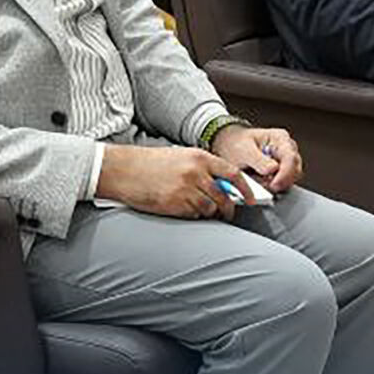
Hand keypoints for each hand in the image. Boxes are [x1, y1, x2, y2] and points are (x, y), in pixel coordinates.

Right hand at [97, 144, 250, 219]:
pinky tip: (186, 210)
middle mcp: (196, 173)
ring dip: (210, 213)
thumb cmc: (151, 163)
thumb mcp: (182, 157)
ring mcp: (185, 189)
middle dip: (228, 208)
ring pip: (210, 208)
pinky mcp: (174, 204)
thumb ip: (204, 168)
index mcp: (200, 158)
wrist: (123, 170)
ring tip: (204, 211)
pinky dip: (194, 215)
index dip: (245, 189)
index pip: (233, 174)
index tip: (250, 199)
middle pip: (224, 196)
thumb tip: (224, 185)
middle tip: (227, 213)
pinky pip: (193, 215)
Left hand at [211, 123, 300, 193]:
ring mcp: (287, 160)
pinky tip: (262, 182)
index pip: (290, 158)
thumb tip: (273, 170)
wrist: (230, 145)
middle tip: (264, 186)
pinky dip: (274, 185)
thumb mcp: (243, 150)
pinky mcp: (283, 171)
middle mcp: (287, 148)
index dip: (285, 174)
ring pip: (292, 178)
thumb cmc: (236, 144)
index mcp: (280, 138)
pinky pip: (284, 183)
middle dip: (281, 181)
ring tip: (259, 181)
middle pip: (295, 169)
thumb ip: (258, 160)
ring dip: (277, 184)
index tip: (274, 185)